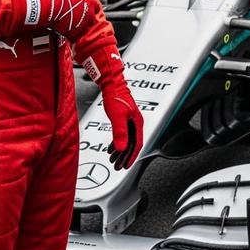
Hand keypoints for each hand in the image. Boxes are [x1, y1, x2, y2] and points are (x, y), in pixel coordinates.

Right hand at [23, 0, 98, 41]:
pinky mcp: (76, 34)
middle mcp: (90, 14)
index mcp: (91, 2)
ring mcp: (84, 25)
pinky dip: (72, 37)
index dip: (92, 10)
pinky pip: (77, 38)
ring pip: (86, 31)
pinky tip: (66, 33)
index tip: (87, 11)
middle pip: (93, 20)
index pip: (97, 8)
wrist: (52, 5)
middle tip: (79, 20)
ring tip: (72, 28)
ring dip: (80, 30)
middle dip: (87, 21)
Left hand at [80, 40, 142, 168]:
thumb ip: (120, 133)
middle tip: (117, 166)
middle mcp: (135, 122)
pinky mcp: (123, 117)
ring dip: (120, 151)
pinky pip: (122, 134)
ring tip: (113, 159)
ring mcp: (129, 120)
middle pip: (131, 144)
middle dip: (124, 156)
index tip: (125, 165)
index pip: (137, 144)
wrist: (111, 83)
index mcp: (137, 122)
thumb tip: (121, 148)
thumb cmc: (116, 96)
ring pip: (126, 140)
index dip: (131, 156)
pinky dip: (117, 143)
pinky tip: (112, 147)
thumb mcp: (117, 117)